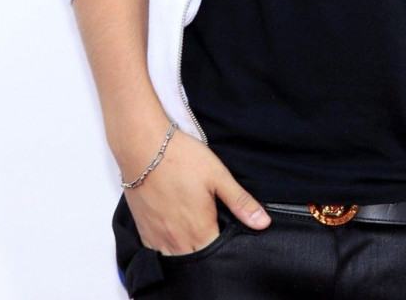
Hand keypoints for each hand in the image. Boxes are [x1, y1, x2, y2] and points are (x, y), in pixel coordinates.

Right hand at [122, 129, 270, 254]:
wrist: (142, 146)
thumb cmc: (181, 157)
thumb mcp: (218, 176)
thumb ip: (240, 202)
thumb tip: (263, 223)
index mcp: (199, 230)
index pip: (217, 254)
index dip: (225, 246)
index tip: (226, 229)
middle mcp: (177, 241)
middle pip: (197, 259)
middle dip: (207, 249)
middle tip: (210, 225)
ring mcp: (158, 237)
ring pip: (176, 258)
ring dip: (187, 250)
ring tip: (193, 230)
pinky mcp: (143, 230)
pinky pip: (156, 251)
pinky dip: (167, 247)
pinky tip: (173, 231)